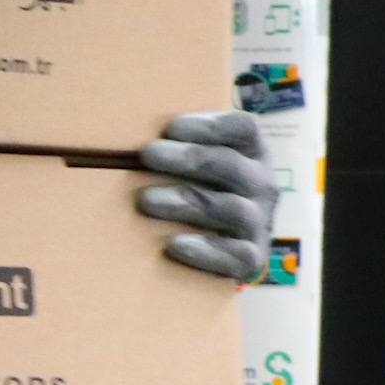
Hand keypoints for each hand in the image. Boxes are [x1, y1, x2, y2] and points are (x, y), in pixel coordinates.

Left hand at [134, 110, 278, 281]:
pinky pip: (236, 255)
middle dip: (188, 158)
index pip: (242, 128)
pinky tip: (174, 245)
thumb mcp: (193, 164)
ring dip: (187, 201)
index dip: (210, 125)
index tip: (171, 127)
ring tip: (146, 200)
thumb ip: (174, 145)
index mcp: (250, 152)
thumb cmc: (194, 192)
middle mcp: (261, 184)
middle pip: (229, 164)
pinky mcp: (251, 259)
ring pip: (230, 208)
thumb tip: (124, 125)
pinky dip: (206, 250)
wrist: (220, 251)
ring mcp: (258, 222)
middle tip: (147, 155)